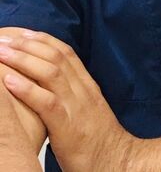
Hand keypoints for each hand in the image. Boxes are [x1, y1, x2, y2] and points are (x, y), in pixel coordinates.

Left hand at [0, 29, 139, 171]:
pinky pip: (46, 102)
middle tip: (5, 39)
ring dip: (23, 60)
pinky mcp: (68, 126)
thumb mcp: (89, 109)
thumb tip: (53, 82)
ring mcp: (76, 106)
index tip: (24, 33)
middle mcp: (83, 90)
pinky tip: (9, 81)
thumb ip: (75, 93)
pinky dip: (26, 88)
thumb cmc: (98, 141)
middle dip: (28, 45)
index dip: (43, 40)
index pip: (66, 52)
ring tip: (1, 53)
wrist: (117, 161)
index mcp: (87, 85)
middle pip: (56, 57)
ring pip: (50, 73)